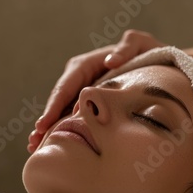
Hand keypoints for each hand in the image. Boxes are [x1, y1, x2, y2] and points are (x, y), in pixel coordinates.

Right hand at [27, 30, 163, 152]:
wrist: (159, 65)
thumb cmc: (149, 54)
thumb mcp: (140, 45)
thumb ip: (127, 48)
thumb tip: (110, 62)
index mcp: (85, 64)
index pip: (65, 87)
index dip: (53, 106)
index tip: (43, 124)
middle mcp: (78, 78)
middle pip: (58, 101)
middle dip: (45, 121)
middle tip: (33, 142)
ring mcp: (81, 91)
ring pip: (62, 111)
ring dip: (48, 128)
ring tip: (35, 147)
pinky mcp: (88, 102)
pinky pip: (72, 115)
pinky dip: (61, 128)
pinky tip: (50, 143)